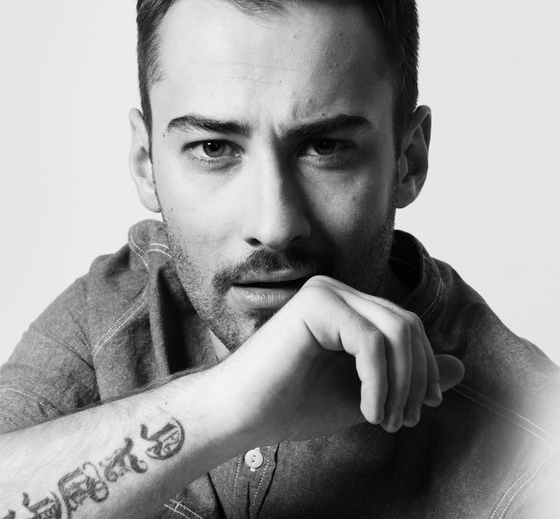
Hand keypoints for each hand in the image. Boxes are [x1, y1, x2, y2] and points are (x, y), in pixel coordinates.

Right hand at [213, 275, 463, 446]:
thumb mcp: (366, 393)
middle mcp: (337, 290)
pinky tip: (368, 411)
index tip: (418, 411)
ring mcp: (326, 292)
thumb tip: (459, 366)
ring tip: (386, 420)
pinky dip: (379, 383)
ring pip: (396, 331)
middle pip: (408, 325)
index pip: (407, 326)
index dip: (423, 369)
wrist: (241, 415)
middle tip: (404, 419)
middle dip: (417, 378)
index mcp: (346, 306)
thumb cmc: (294, 405)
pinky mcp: (316, 303)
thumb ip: (408, 377)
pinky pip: (371, 341)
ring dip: (401, 384)